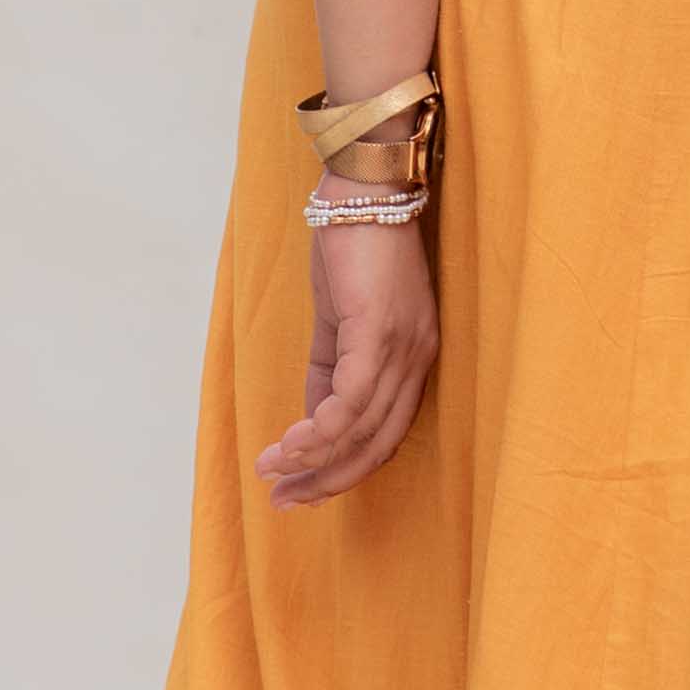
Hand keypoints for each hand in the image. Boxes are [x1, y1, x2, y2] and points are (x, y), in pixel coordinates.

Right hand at [255, 220, 437, 506]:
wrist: (363, 189)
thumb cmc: (353, 249)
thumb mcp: (339, 321)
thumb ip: (328, 372)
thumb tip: (310, 422)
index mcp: (414, 360)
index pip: (385, 436)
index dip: (344, 471)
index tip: (302, 492)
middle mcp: (418, 360)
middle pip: (377, 444)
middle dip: (327, 480)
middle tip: (282, 501)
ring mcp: (403, 347)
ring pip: (362, 428)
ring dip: (312, 459)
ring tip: (271, 472)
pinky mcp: (379, 330)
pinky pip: (351, 398)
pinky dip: (320, 429)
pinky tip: (289, 443)